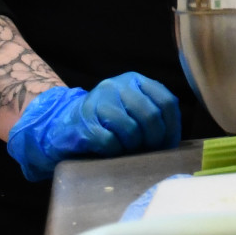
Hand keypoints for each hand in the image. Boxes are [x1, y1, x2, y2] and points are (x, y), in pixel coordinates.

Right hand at [5, 73, 181, 182]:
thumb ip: (151, 116)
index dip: (172, 126)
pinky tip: (113, 153)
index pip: (166, 101)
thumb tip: (175, 143)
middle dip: (154, 140)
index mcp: (135, 81)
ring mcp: (99, 101)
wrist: (60, 126)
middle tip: (150, 153)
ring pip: (131, 128)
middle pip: (150, 115)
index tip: (169, 145)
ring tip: (130, 152)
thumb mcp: (129, 110)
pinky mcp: (84, 122)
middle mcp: (118, 86)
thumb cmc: (104, 123)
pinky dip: (116, 152)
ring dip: (134, 147)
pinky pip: (110, 141)